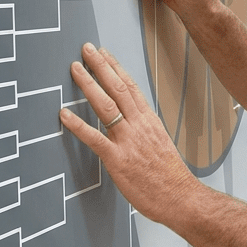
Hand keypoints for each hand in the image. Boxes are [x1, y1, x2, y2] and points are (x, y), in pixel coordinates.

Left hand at [59, 43, 197, 228]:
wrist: (181, 197)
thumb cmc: (171, 177)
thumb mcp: (161, 144)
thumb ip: (144, 132)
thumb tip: (132, 125)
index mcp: (150, 121)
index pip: (131, 87)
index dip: (115, 68)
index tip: (104, 54)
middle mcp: (139, 126)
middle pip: (118, 88)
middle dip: (100, 66)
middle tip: (86, 49)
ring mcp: (128, 141)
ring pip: (106, 105)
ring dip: (88, 84)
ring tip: (75, 69)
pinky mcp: (118, 159)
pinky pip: (94, 138)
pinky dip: (77, 125)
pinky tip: (64, 113)